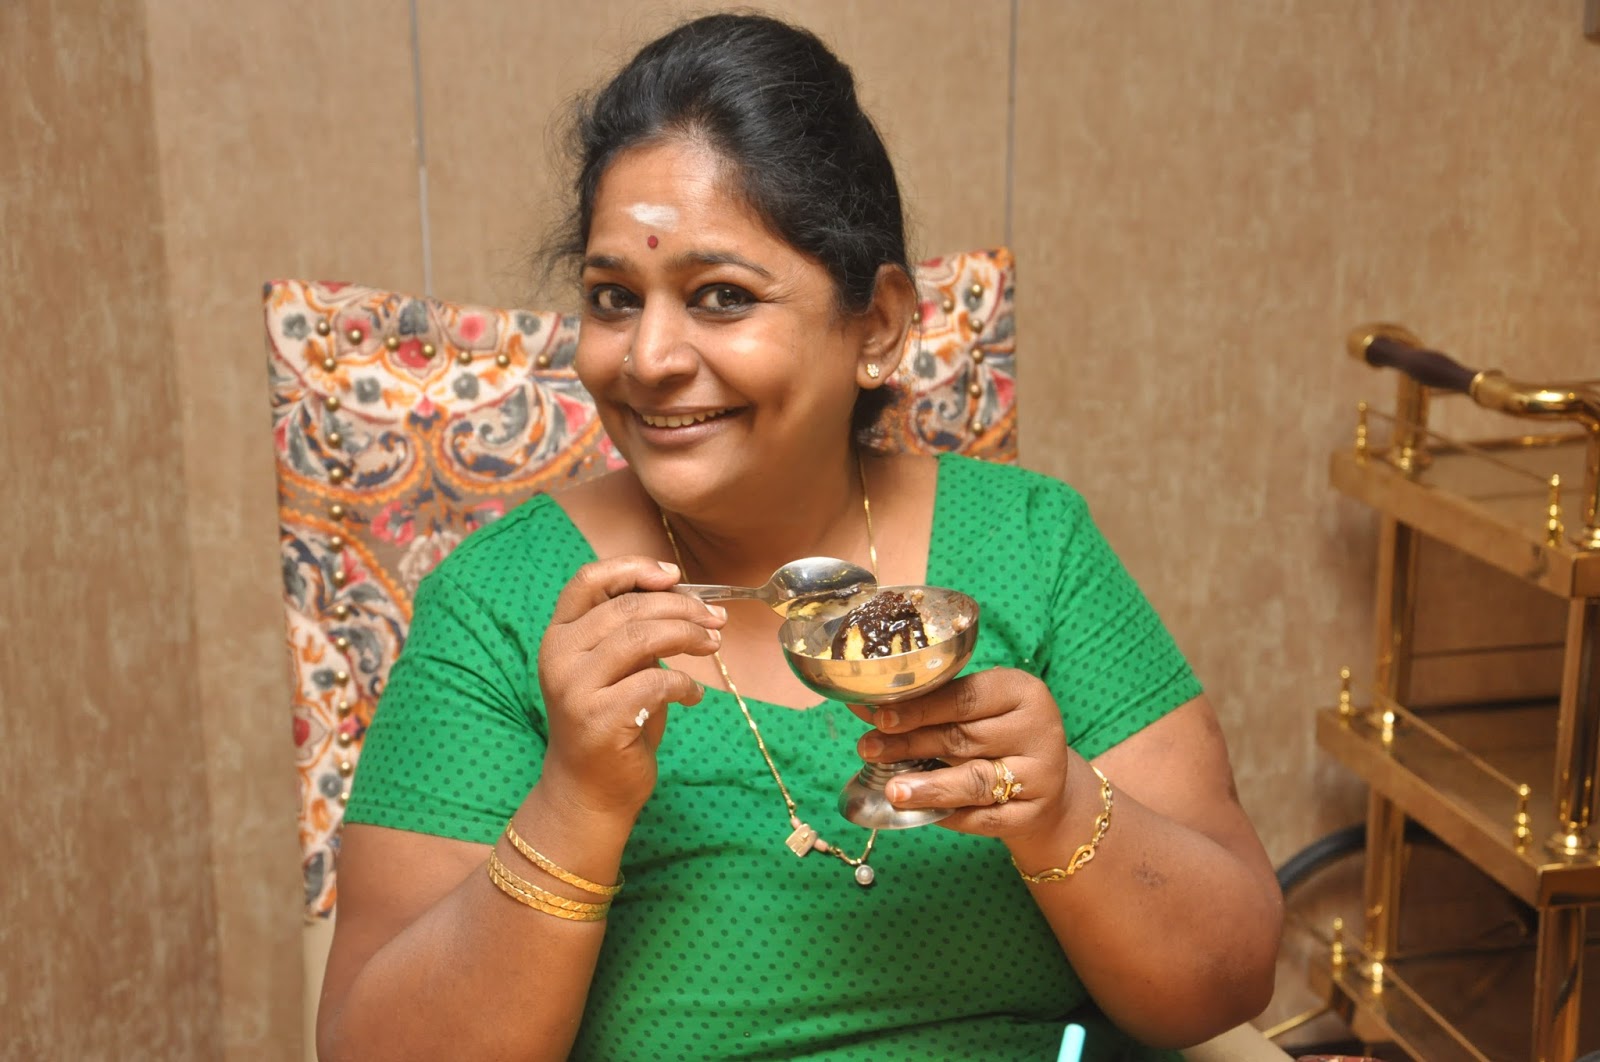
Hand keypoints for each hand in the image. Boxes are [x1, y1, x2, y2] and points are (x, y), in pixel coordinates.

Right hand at [537, 556, 725, 817]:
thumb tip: (684, 594)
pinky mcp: (598, 718)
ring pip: (641, 637)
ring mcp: (574, 688)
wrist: (589, 790)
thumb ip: (632, 630)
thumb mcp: (616, 667)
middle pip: (627, 607)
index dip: (633, 568)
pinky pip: (655, 682)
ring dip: (688, 635)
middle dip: (682, 607)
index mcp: (560, 635)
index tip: (675, 576)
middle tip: (716, 619)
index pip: (588, 580)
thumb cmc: (611, 720)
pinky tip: (693, 696)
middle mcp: (559, 656)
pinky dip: (685, 684)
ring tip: (712, 645)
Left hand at [848, 668, 1073, 841]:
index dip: (921, 709)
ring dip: (929, 786)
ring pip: (976, 781)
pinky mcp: (1035, 813)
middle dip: (911, 745)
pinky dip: (950, 816)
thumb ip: (926, 707)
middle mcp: (1039, 730)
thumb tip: (862, 706)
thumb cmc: (996, 734)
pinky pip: (985, 818)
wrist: (1044, 780)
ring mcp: (1042, 775)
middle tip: (869, 749)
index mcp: (1022, 691)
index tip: (881, 718)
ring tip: (892, 790)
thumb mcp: (972, 710)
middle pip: (965, 738)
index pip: (966, 697)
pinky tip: (921, 812)